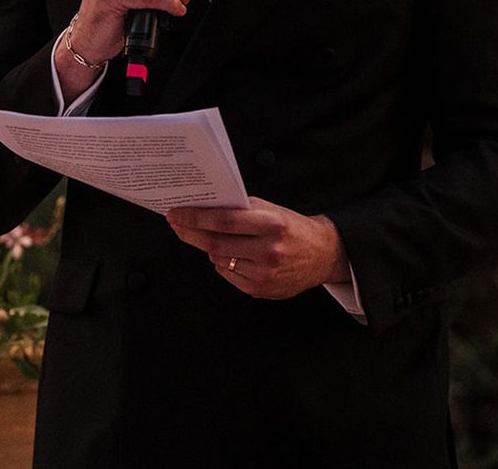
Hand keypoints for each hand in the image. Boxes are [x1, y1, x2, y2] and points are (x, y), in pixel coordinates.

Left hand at [166, 197, 350, 299]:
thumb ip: (242, 210)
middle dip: (190, 232)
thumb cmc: (292, 227)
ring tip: (206, 236)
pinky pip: (227, 274)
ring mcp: (264, 274)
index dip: (196, 218)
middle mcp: (268, 251)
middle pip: (216, 243)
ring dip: (208, 247)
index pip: (224, 221)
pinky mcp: (260, 290)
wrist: (322, 254)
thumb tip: (204, 208)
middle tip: (176, 224)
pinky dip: (222, 262)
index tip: (176, 213)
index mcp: (272, 224)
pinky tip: (229, 254)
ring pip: (218, 259)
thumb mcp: (272, 210)